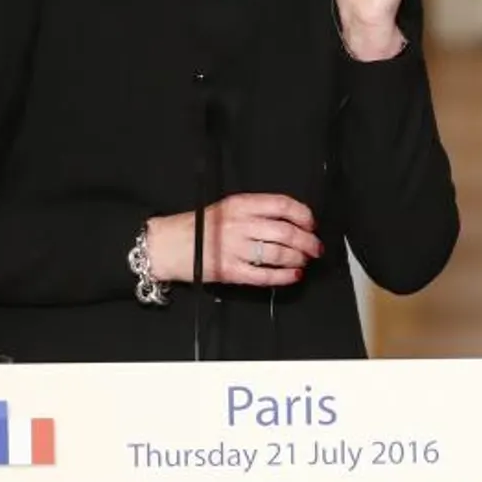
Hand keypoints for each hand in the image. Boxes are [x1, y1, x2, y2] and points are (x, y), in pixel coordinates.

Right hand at [146, 194, 321, 286]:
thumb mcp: (227, 207)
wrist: (166, 245)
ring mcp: (234, 249)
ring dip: (298, 258)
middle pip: (286, 232)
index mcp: (240, 204)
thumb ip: (257, 211)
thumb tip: (292, 220)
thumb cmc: (198, 227)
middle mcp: (239, 224)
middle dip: (307, 242)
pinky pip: (264, 275)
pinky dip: (284, 276)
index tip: (311, 223)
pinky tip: (293, 275)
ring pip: (278, 254)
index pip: (282, 205)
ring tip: (304, 260)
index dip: (303, 215)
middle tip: (315, 247)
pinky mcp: (229, 271)